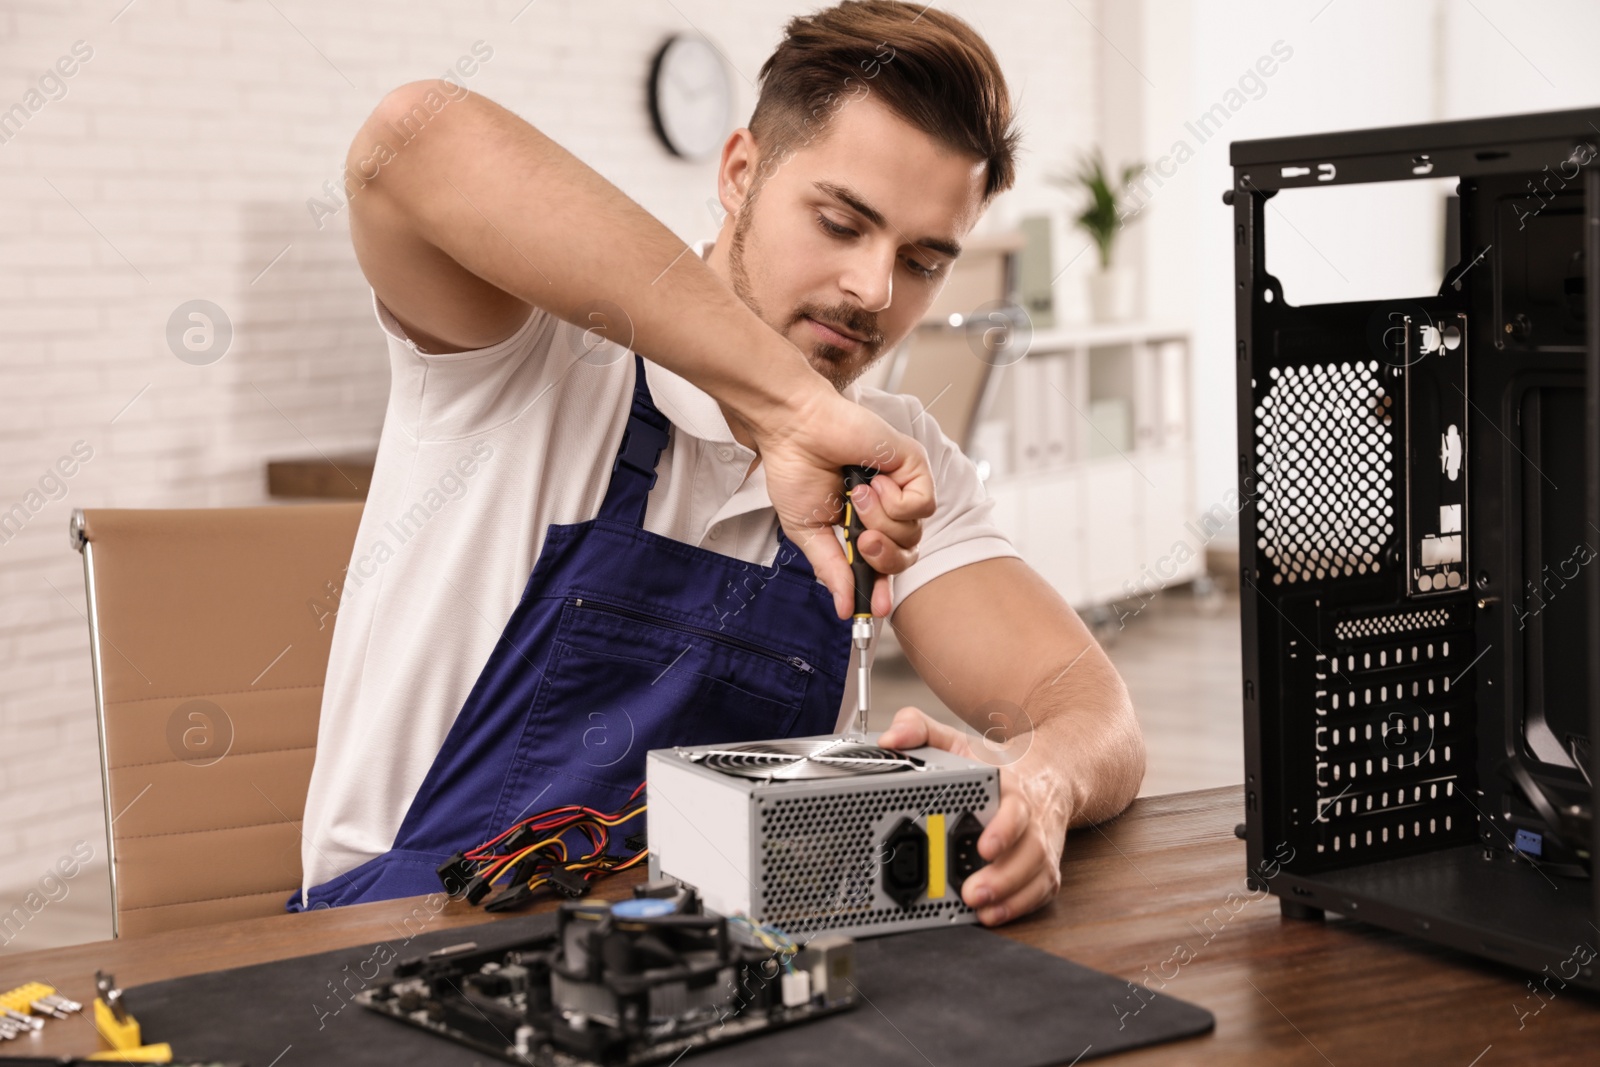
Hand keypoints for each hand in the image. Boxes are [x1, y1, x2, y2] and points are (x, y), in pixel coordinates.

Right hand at [742, 377, 935, 618]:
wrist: (795, 431)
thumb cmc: (796, 468)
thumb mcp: (808, 531)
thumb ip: (830, 569)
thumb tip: (843, 606)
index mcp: (860, 525)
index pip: (883, 565)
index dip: (882, 588)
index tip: (875, 610)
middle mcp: (886, 508)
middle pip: (905, 555)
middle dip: (882, 556)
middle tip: (860, 538)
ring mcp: (901, 487)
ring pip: (913, 532)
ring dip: (880, 519)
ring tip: (856, 494)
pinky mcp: (914, 466)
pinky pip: (922, 504)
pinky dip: (894, 499)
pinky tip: (874, 480)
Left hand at [877, 706, 1068, 925]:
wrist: (1050, 772)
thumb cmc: (1000, 764)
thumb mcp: (958, 740)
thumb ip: (921, 731)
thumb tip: (892, 738)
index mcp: (1010, 786)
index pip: (1014, 806)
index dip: (1004, 829)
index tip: (984, 846)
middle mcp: (1031, 817)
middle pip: (1029, 849)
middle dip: (1002, 875)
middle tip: (971, 891)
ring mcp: (1039, 844)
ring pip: (1036, 874)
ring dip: (1009, 895)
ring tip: (977, 906)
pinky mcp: (1044, 866)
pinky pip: (1040, 890)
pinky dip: (1020, 906)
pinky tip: (992, 914)